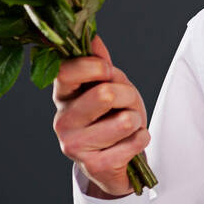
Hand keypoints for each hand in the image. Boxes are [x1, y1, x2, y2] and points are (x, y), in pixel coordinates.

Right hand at [51, 34, 150, 197]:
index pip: (67, 72)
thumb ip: (99, 62)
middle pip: (104, 94)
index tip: (108, 71)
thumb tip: (93, 36)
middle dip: (128, 96)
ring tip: (127, 126)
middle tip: (126, 104)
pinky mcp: (95, 166)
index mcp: (62, 96)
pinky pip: (135, 142)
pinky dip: (142, 139)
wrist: (114, 161)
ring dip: (136, 120)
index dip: (95, 67)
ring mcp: (75, 146)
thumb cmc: (110, 116)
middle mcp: (62, 121)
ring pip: (125, 120)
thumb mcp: (107, 84)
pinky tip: (130, 143)